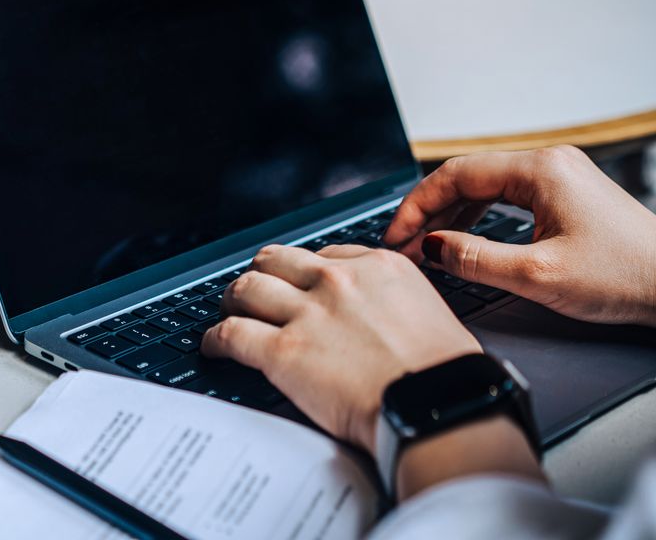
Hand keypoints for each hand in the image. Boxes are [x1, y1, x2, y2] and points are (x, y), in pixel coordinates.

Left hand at [201, 244, 479, 452]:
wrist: (441, 407)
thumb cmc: (449, 376)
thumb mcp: (430, 312)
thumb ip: (393, 302)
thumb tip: (378, 314)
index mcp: (379, 266)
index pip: (323, 256)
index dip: (303, 273)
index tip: (297, 286)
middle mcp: (339, 281)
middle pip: (277, 261)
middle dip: (262, 275)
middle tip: (254, 293)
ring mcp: (308, 314)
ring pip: (247, 288)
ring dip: (233, 301)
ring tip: (229, 314)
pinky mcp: (284, 351)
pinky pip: (231, 334)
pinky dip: (215, 339)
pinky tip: (214, 347)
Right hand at [383, 145, 655, 326]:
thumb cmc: (627, 277)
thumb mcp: (538, 275)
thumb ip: (475, 259)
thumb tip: (432, 248)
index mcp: (540, 170)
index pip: (455, 175)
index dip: (417, 206)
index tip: (397, 236)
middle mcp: (549, 164)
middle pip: (466, 177)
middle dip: (429, 212)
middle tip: (404, 245)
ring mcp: (559, 178)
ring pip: (485, 187)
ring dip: (450, 215)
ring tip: (427, 246)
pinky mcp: (566, 196)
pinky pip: (506, 197)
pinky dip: (477, 217)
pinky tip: (463, 238)